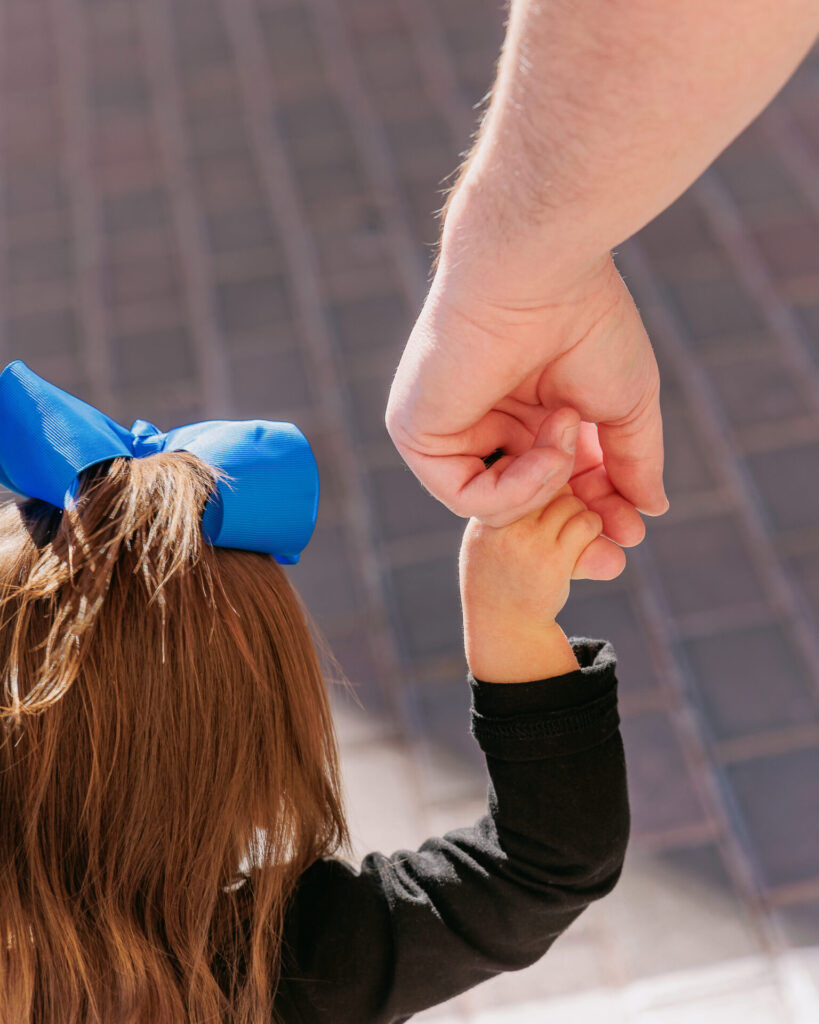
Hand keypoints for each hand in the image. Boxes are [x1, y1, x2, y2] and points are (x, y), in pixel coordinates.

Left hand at [386, 199, 666, 580]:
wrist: (539, 273)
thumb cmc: (585, 322)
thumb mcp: (624, 406)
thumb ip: (632, 461)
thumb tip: (651, 510)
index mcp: (526, 410)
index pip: (554, 483)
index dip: (591, 513)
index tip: (630, 537)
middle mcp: (485, 422)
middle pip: (523, 503)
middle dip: (571, 527)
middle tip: (613, 553)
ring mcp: (448, 430)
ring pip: (497, 507)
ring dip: (549, 488)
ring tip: (574, 437)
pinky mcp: (417, 433)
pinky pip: (467, 497)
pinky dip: (517, 487)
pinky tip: (550, 446)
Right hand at [459, 487, 602, 680]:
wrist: (504, 627)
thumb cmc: (496, 576)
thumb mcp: (484, 536)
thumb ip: (505, 504)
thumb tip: (539, 465)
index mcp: (484, 513)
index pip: (520, 472)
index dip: (538, 481)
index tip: (542, 500)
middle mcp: (502, 523)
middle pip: (548, 482)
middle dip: (560, 495)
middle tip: (558, 517)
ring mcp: (527, 541)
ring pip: (572, 501)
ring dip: (579, 513)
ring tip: (568, 533)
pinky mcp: (553, 560)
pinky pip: (587, 524)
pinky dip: (592, 529)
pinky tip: (582, 543)